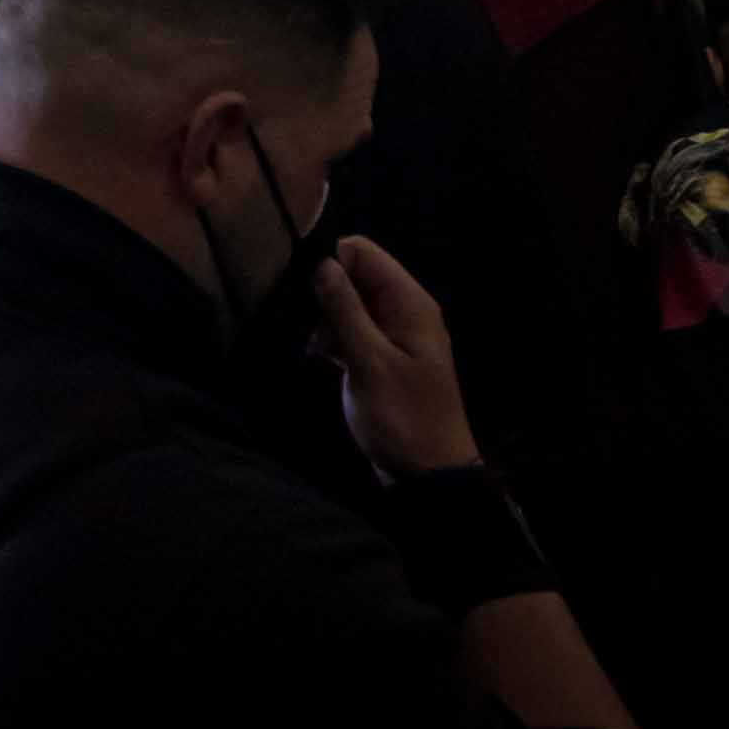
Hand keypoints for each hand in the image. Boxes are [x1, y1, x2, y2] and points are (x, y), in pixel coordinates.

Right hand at [314, 234, 481, 481]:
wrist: (428, 475)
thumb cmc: (403, 417)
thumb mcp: (370, 362)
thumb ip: (345, 311)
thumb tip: (320, 263)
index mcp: (409, 304)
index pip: (363, 253)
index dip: (330, 261)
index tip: (300, 288)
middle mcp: (402, 312)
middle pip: (354, 276)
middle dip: (323, 291)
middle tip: (299, 321)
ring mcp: (391, 337)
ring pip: (348, 305)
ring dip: (323, 318)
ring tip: (308, 344)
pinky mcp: (379, 360)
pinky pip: (350, 332)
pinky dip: (331, 339)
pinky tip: (314, 356)